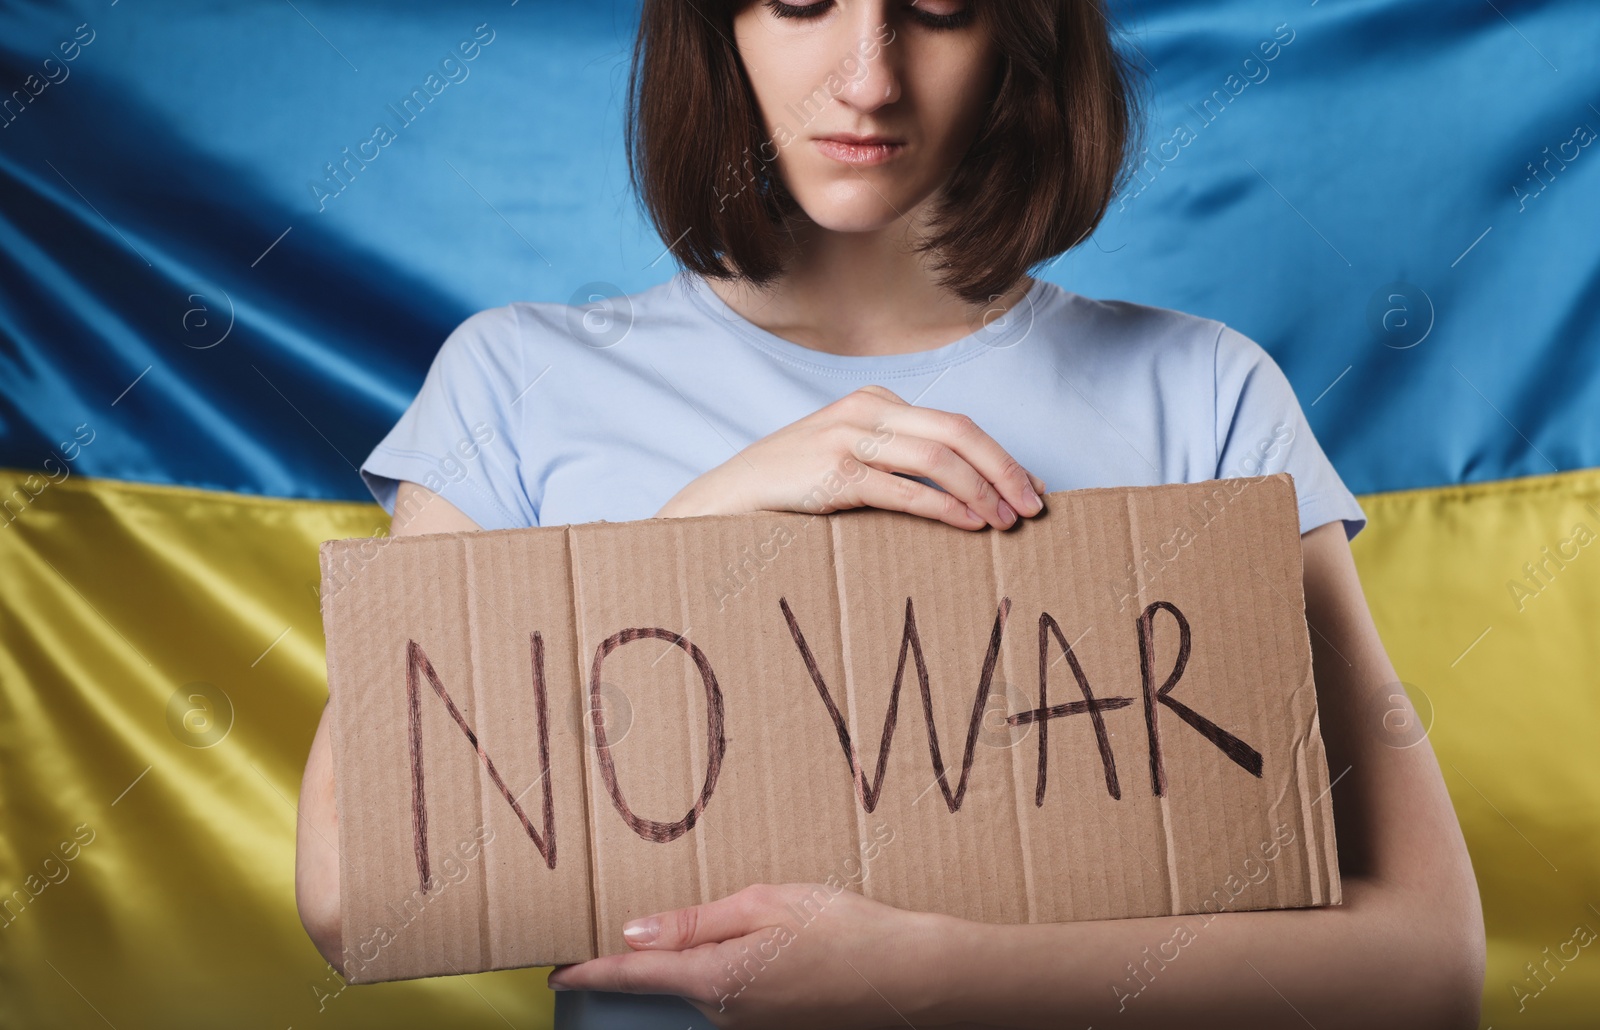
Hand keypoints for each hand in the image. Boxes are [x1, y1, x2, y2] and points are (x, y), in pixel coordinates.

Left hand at [545, 883, 950, 1028]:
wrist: (913, 979)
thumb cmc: (845, 932)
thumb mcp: (765, 905)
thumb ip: (694, 921)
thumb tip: (634, 932)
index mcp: (714, 979)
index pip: (632, 975)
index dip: (590, 970)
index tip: (556, 968)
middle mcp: (724, 1012)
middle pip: (671, 976)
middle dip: (665, 945)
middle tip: (682, 904)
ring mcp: (751, 1024)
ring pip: (705, 981)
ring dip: (708, 950)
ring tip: (752, 914)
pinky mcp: (775, 1023)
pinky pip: (735, 990)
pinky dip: (737, 962)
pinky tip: (776, 938)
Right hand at [655, 385, 1045, 530]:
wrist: (727, 497)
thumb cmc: (793, 486)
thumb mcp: (846, 457)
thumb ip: (894, 459)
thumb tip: (964, 491)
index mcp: (874, 402)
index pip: (955, 424)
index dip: (1000, 456)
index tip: (1031, 487)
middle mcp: (865, 411)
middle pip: (957, 433)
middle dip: (1004, 469)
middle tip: (1034, 506)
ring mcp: (848, 439)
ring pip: (937, 459)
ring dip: (981, 491)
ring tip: (1006, 521)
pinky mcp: (834, 473)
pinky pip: (905, 490)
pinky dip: (944, 507)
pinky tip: (969, 524)